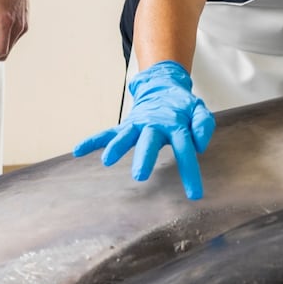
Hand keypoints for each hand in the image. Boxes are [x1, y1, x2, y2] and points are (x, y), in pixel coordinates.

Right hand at [73, 61, 214, 199]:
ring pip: (126, 136)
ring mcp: (138, 125)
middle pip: (149, 142)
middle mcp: (154, 125)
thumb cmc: (182, 107)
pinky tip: (78, 150)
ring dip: (116, 147)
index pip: (185, 150)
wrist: (163, 88)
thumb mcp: (199, 111)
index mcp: (176, 124)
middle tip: (140, 176)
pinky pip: (107, 133)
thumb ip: (203, 125)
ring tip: (107, 161)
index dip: (190, 172)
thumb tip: (199, 145)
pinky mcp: (126, 126)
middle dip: (144, 158)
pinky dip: (93, 140)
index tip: (194, 195)